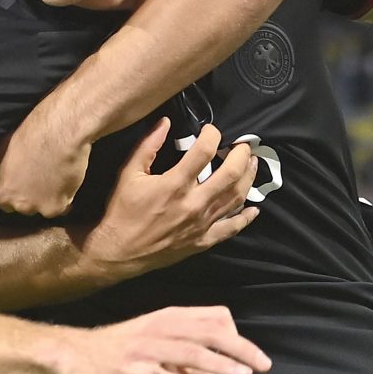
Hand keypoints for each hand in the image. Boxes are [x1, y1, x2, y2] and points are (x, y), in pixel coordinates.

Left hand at [0, 91, 94, 216]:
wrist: (61, 131)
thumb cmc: (31, 129)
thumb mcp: (0, 143)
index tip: (5, 184)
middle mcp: (5, 198)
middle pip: (10, 206)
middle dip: (20, 195)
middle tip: (33, 176)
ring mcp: (29, 206)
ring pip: (33, 208)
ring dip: (40, 198)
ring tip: (51, 177)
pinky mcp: (51, 208)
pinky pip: (56, 208)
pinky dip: (61, 198)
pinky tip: (64, 181)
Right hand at [54, 305, 271, 373]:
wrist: (77, 354)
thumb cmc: (124, 354)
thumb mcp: (162, 361)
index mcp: (171, 320)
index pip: (214, 320)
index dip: (236, 337)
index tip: (250, 359)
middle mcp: (161, 329)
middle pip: (208, 333)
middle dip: (239, 349)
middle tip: (263, 366)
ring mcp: (144, 348)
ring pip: (186, 352)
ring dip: (215, 363)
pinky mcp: (127, 368)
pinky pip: (153, 373)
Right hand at [81, 119, 261, 280]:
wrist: (119, 252)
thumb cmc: (122, 210)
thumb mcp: (128, 173)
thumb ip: (147, 145)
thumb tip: (165, 121)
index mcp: (175, 184)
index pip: (205, 151)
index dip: (212, 135)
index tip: (211, 130)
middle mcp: (194, 203)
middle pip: (230, 173)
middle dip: (242, 154)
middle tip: (244, 146)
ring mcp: (202, 224)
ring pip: (236, 198)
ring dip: (248, 178)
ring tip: (253, 165)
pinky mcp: (203, 241)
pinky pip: (231, 228)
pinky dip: (245, 218)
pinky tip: (254, 208)